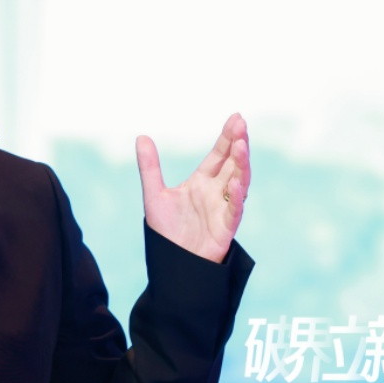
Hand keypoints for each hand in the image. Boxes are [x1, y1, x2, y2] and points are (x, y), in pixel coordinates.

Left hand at [136, 113, 249, 262]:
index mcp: (202, 182)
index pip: (218, 155)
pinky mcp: (224, 229)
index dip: (227, 137)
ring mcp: (223, 210)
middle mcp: (216, 193)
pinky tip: (236, 183)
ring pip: (239, 183)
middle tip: (242, 125)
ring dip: (241, 165)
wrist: (172, 265)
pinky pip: (234, 212)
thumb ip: (150, 167)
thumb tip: (141, 136)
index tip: (236, 118)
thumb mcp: (154, 195)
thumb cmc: (167, 232)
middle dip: (238, 144)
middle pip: (232, 164)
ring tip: (241, 146)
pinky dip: (236, 197)